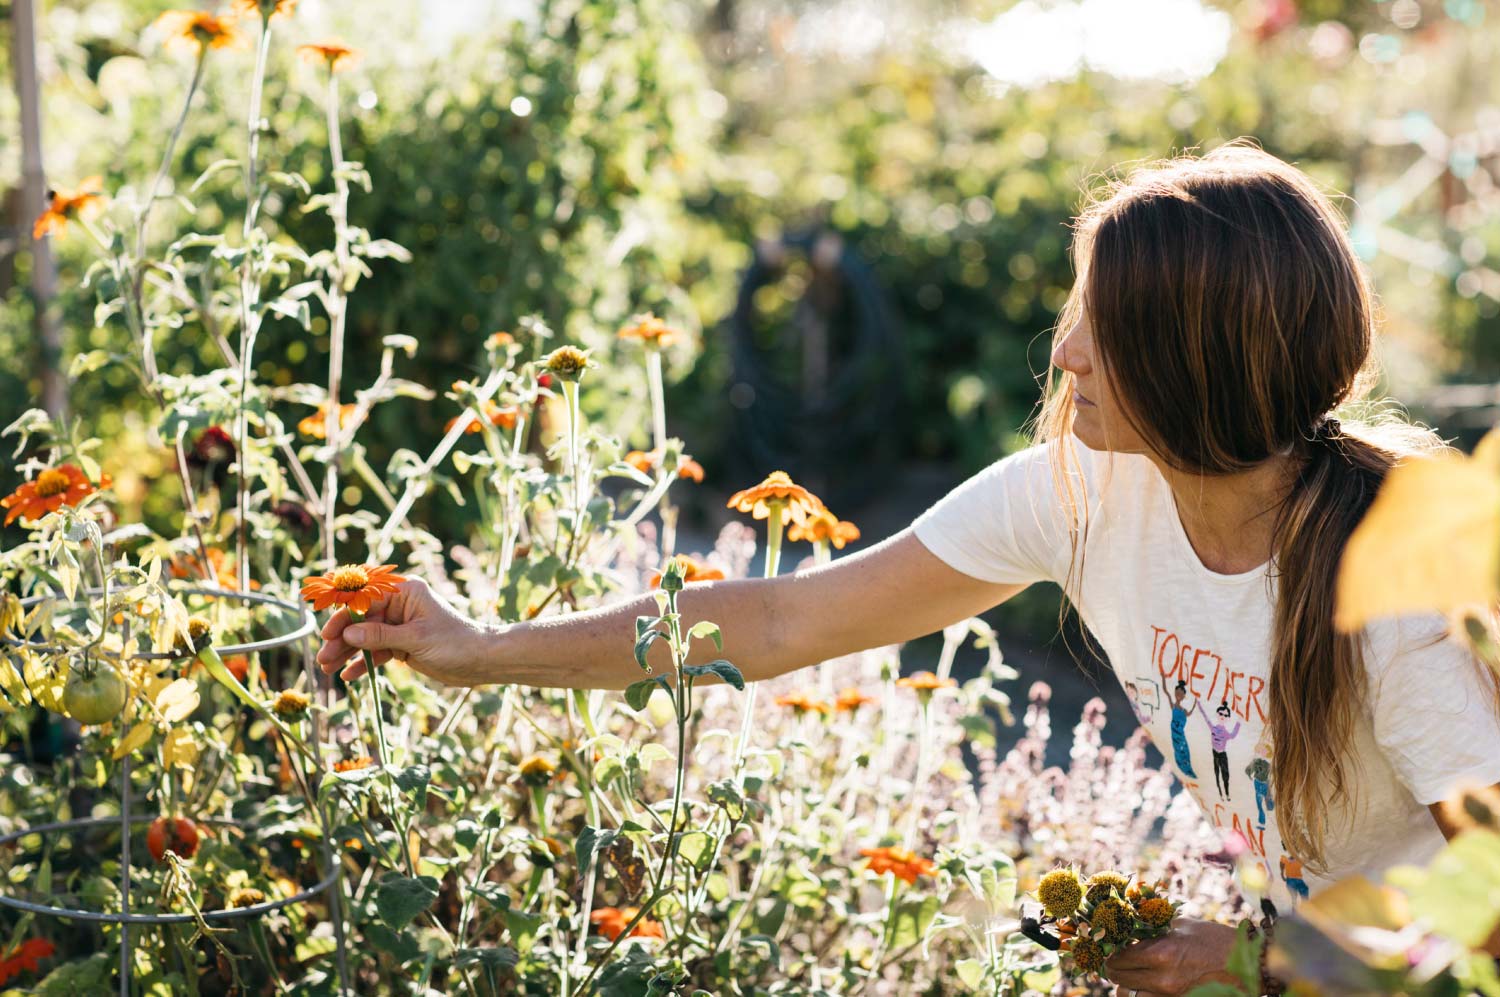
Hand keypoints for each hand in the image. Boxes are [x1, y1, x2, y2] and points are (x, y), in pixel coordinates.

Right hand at [314, 577, 494, 687]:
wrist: (480, 661)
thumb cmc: (455, 642)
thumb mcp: (416, 639)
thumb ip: (380, 636)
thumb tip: (347, 635)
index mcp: (405, 592)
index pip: (366, 599)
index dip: (344, 616)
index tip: (327, 634)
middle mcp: (400, 605)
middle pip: (361, 620)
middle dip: (341, 639)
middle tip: (323, 658)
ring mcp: (400, 625)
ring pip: (365, 638)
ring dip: (347, 653)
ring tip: (327, 669)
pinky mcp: (402, 644)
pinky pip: (376, 652)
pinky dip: (363, 663)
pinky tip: (348, 676)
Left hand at [1105, 918, 1240, 996]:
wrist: (1246, 963)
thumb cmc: (1213, 939)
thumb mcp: (1180, 926)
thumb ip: (1153, 930)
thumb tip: (1129, 930)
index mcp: (1160, 954)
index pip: (1119, 958)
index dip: (1111, 953)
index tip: (1112, 950)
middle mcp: (1162, 979)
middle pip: (1119, 980)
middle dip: (1116, 970)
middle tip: (1117, 963)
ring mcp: (1169, 995)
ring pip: (1129, 996)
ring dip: (1126, 986)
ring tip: (1131, 977)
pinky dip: (1141, 995)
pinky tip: (1145, 986)